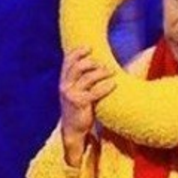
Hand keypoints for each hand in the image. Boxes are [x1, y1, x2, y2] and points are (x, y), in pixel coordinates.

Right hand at [59, 46, 115, 164]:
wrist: (73, 130)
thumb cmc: (79, 108)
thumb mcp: (76, 91)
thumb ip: (81, 79)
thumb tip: (96, 63)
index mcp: (64, 81)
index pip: (68, 62)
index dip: (77, 52)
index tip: (89, 47)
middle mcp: (65, 86)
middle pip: (77, 67)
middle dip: (91, 62)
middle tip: (103, 64)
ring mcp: (71, 95)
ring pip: (87, 78)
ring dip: (101, 72)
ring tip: (111, 72)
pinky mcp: (80, 104)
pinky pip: (95, 92)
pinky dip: (106, 87)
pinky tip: (114, 84)